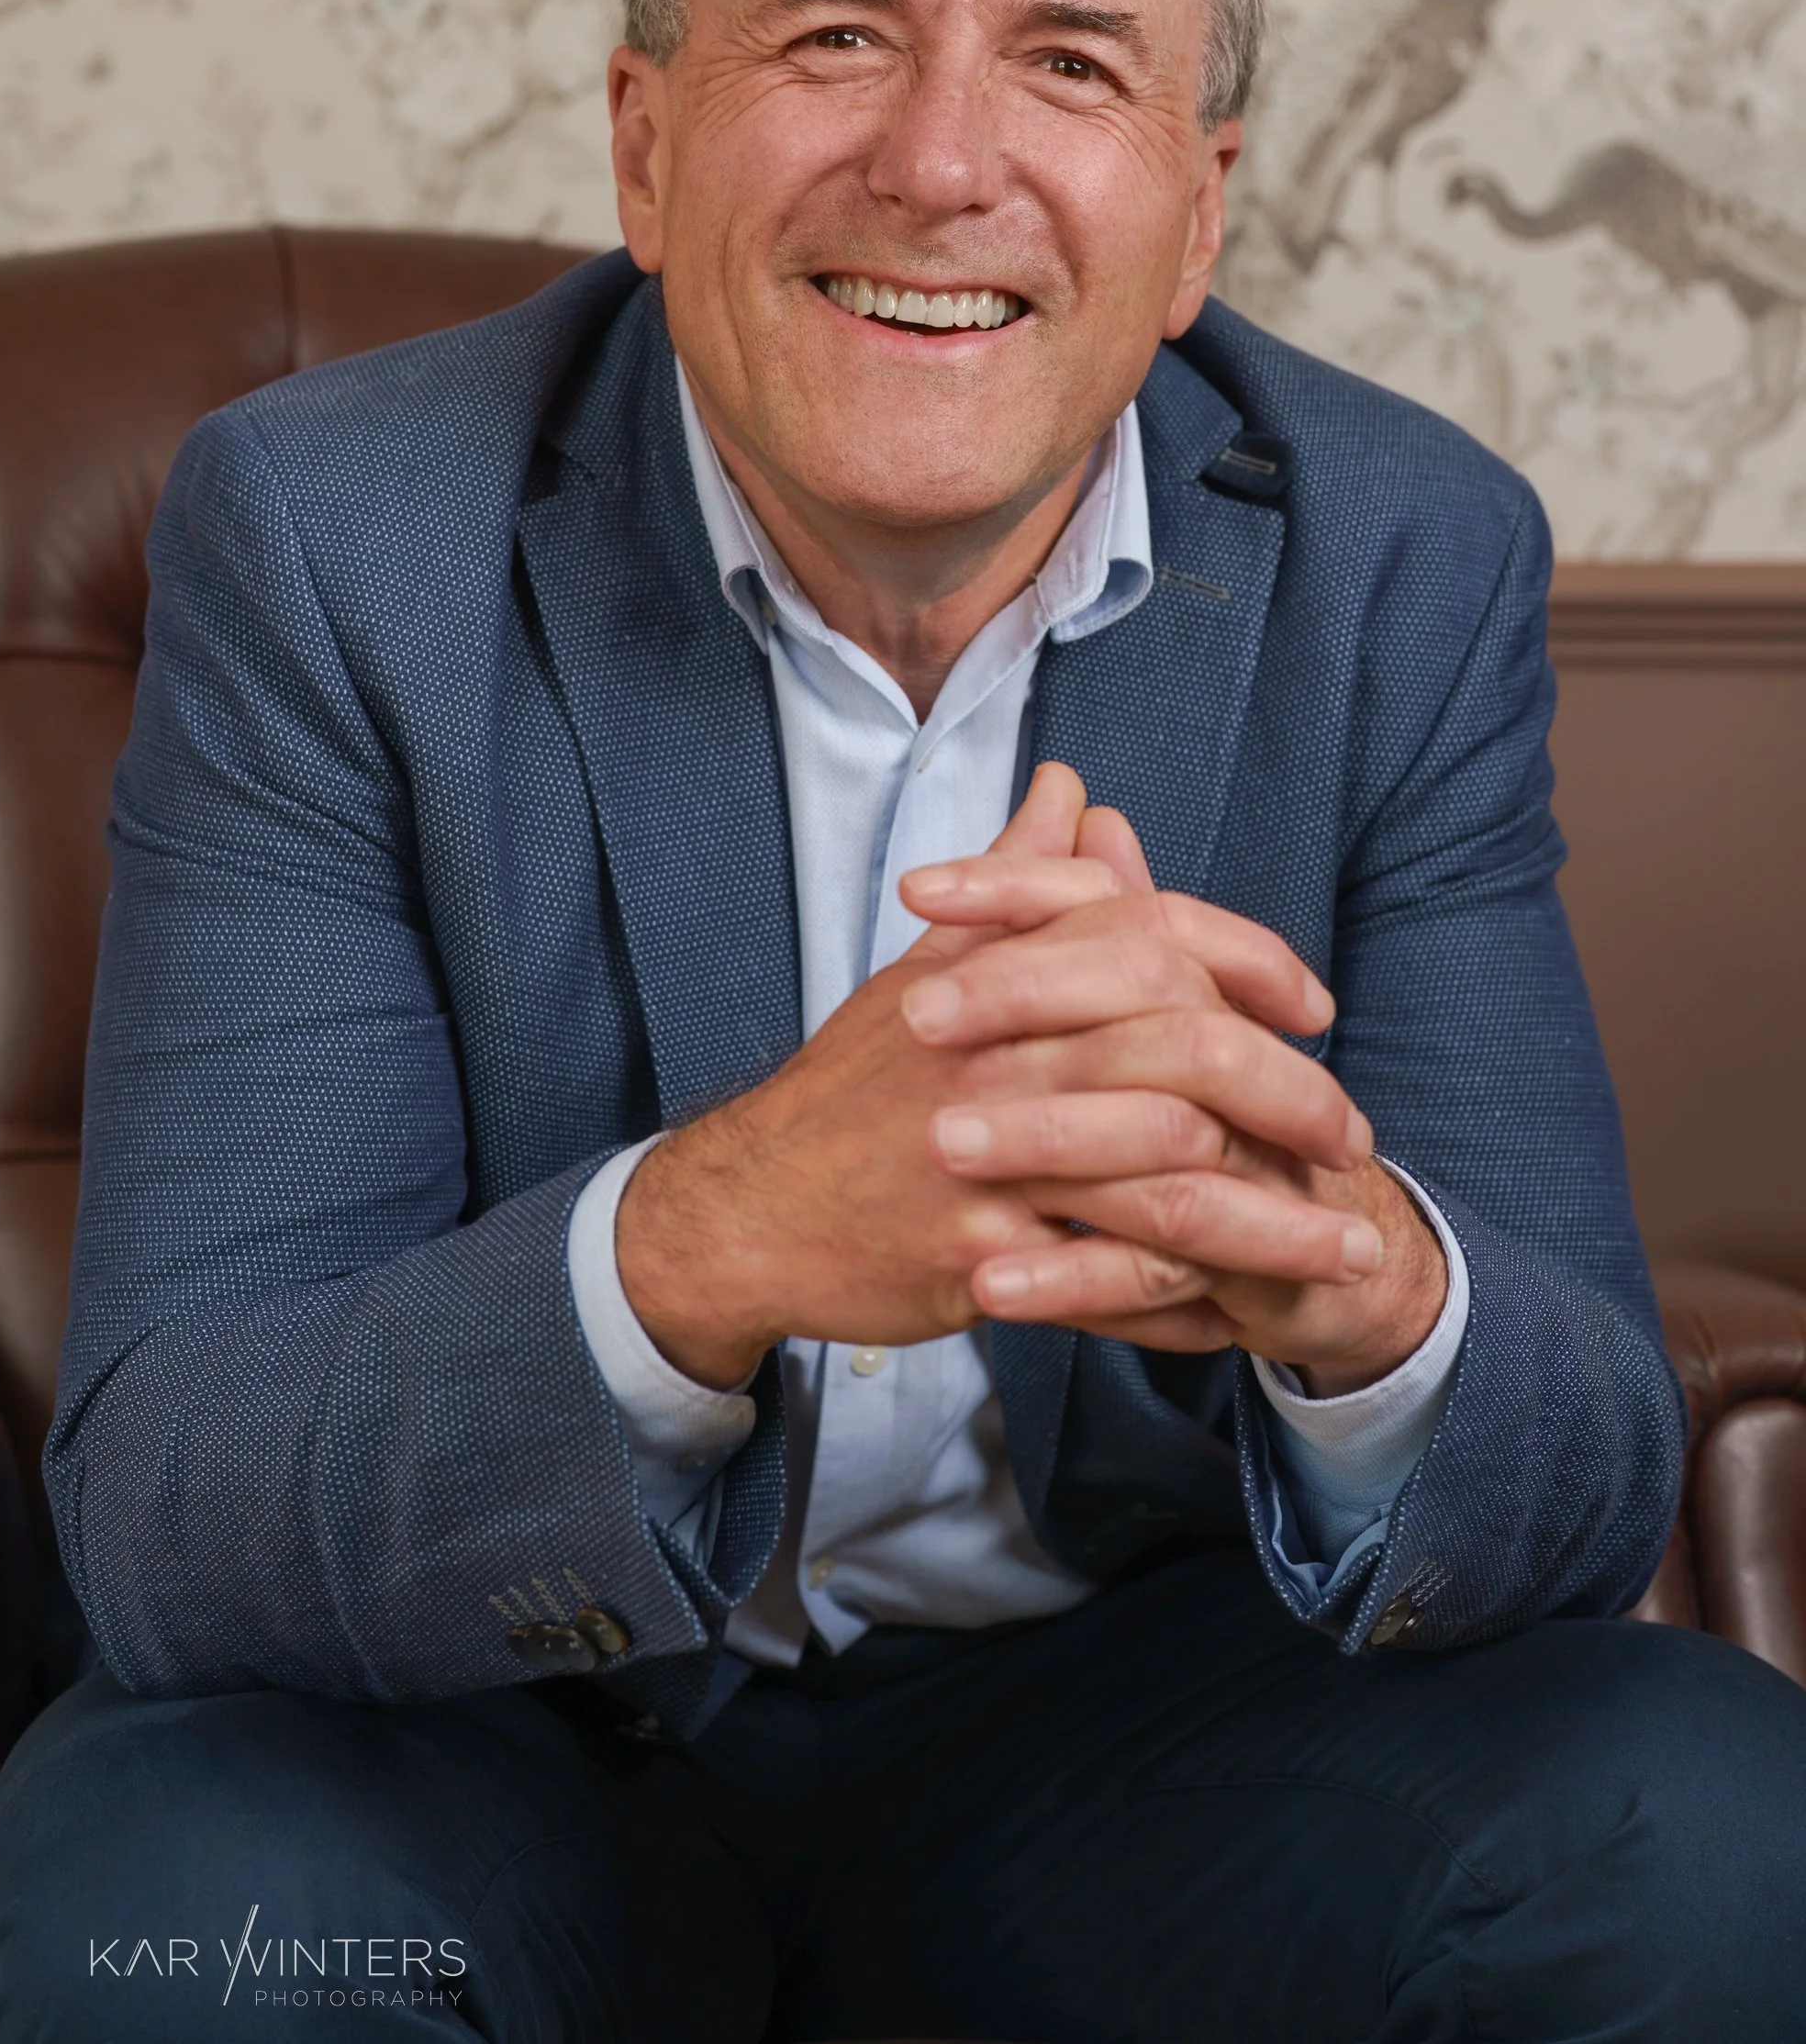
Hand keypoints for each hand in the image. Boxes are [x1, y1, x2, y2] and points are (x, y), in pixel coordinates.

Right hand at [614, 764, 1367, 1387]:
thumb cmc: (852, 1086)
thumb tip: (1073, 789)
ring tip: (1352, 1249)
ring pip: (1170, 1182)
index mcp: (1005, 975)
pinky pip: (1113, 1282)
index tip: (1314, 1007)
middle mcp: (1005, 1056)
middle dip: (1292, 1098)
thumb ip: (1020, 884)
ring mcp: (994, 1160)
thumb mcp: (929, 970)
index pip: (1159, 939)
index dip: (1254, 965)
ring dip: (1276, 1222)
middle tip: (1354, 1139)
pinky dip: (1192, 1302)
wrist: (749, 1204)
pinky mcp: (981, 1258)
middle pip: (1188, 1056)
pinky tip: (1248, 1314)